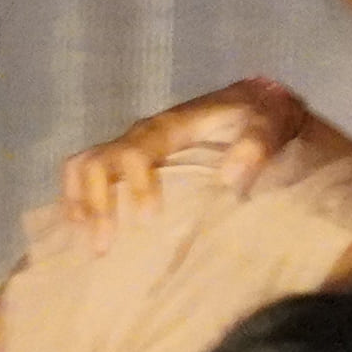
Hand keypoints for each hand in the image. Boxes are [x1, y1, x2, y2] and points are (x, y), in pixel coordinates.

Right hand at [62, 79, 308, 236]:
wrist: (260, 104)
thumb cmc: (263, 117)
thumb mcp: (272, 122)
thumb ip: (256, 144)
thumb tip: (230, 178)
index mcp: (171, 125)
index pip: (137, 150)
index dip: (136, 183)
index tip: (149, 220)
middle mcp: (143, 135)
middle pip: (97, 161)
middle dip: (95, 203)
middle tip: (103, 247)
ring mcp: (133, 147)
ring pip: (84, 165)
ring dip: (80, 203)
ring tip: (87, 242)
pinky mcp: (132, 160)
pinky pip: (90, 173)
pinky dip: (80, 200)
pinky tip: (83, 231)